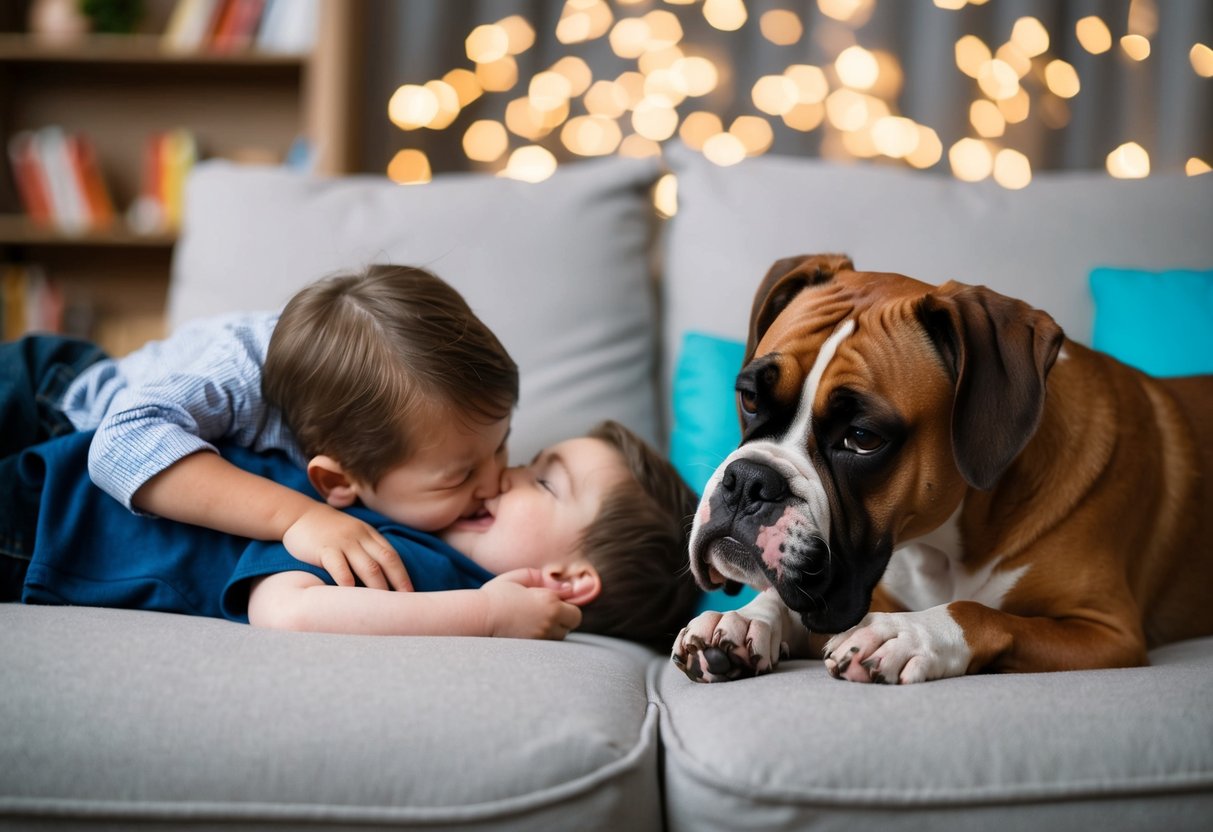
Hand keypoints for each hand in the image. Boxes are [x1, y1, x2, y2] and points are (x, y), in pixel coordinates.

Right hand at [282, 501, 412, 590]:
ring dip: (377, 587)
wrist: (299, 515)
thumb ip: (367, 548)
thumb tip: (383, 575)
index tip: (410, 593)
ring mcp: (343, 542)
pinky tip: (352, 594)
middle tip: (404, 603)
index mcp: (369, 534)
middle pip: (385, 561)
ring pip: (367, 566)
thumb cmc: (328, 530)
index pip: (392, 555)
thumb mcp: (353, 532)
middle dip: (397, 582)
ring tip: (383, 606)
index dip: (403, 575)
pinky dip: (347, 581)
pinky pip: (339, 566)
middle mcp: (360, 537)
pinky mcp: (325, 549)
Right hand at [482, 568, 581, 638]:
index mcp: (549, 601)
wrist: (477, 617)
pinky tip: (527, 632)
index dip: (565, 608)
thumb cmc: (495, 595)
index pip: (575, 612)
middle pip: (571, 627)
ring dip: (552, 631)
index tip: (551, 604)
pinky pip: (546, 647)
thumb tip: (563, 587)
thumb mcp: (517, 578)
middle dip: (563, 621)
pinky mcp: (531, 650)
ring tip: (532, 623)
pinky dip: (541, 641)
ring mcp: (541, 637)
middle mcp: (549, 621)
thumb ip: (541, 578)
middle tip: (543, 615)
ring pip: (558, 638)